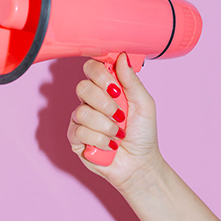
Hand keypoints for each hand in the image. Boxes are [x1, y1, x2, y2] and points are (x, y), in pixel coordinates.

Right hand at [67, 52, 164, 193]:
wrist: (140, 164)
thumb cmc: (143, 134)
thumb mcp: (144, 104)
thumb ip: (131, 81)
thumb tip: (122, 57)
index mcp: (106, 89)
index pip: (91, 69)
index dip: (100, 75)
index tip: (115, 88)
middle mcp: (90, 102)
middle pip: (82, 87)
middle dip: (105, 103)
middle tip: (120, 115)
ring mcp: (81, 119)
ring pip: (82, 112)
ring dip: (106, 126)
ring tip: (118, 135)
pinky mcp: (75, 138)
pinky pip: (79, 131)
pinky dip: (100, 140)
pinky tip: (109, 146)